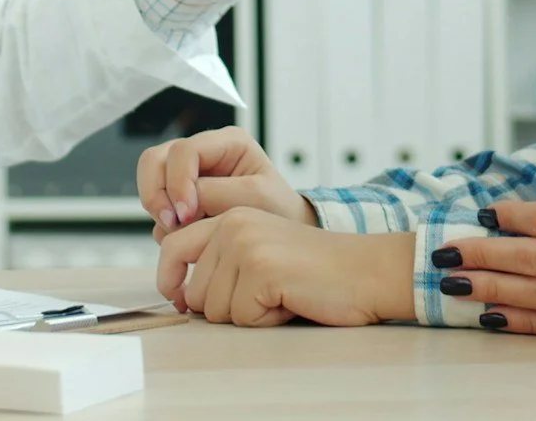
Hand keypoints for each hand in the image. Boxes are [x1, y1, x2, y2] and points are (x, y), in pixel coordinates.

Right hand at [137, 126, 317, 237]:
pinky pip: (157, 206)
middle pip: (155, 159)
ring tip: (181, 232)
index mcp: (226, 142)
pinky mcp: (180, 197)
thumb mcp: (255, 198)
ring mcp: (188, 174)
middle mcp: (203, 152)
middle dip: (157, 193)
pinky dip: (164, 224)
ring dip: (158, 209)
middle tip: (172, 223)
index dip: (178, 182)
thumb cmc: (277, 211)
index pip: (184, 151)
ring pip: (150, 180)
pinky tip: (187, 237)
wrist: (282, 234)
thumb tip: (180, 203)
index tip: (187, 215)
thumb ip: (216, 194)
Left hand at [155, 210, 412, 326]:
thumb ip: (220, 261)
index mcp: (230, 215)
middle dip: (225, 307)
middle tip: (265, 294)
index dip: (171, 280)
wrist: (365, 270)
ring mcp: (245, 244)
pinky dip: (266, 320)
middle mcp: (233, 223)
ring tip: (280, 294)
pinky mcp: (261, 268)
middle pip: (194, 290)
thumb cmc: (315, 271)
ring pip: (215, 309)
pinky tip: (290, 300)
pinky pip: (242, 317)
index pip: (170, 247)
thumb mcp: (259, 252)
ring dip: (248, 314)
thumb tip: (180, 294)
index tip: (180, 298)